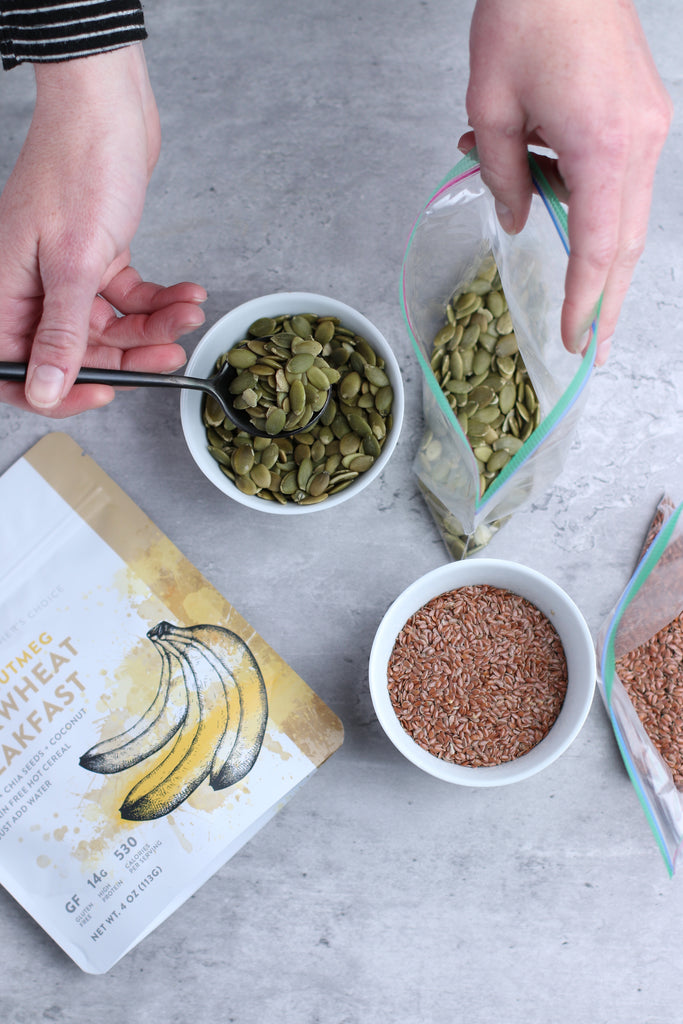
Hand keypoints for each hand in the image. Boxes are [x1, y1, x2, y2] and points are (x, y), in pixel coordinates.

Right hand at [0, 44, 206, 416]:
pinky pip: (128, 298)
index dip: (60, 391)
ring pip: (110, 327)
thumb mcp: (73, 263)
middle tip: (169, 355)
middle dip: (129, 356)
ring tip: (187, 315)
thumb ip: (59, 334)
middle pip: (78, 351)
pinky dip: (158, 300)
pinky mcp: (98, 257)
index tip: (104, 394)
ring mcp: (66, 272)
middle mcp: (32, 286)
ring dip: (154, 327)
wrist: (107, 105)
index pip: (20, 367)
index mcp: (7, 290)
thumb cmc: (79, 165)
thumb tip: (43, 389)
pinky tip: (184, 294)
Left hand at [462, 0, 671, 364]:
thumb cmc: (526, 14)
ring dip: (599, 258)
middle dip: (608, 301)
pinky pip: (622, 181)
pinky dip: (592, 208)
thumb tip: (520, 220)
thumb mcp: (491, 109)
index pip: (597, 249)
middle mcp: (639, 142)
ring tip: (579, 299)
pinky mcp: (645, 114)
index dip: (586, 302)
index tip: (575, 342)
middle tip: (593, 349)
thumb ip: (504, 176)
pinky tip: (552, 206)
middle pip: (625, 244)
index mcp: (604, 147)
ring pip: (627, 216)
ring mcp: (650, 126)